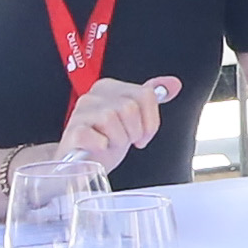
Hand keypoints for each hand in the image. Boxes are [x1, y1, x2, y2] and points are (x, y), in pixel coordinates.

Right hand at [58, 74, 180, 169]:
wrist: (83, 164)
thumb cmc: (107, 141)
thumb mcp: (134, 118)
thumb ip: (151, 98)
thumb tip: (174, 84)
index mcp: (110, 87)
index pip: (146, 94)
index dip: (150, 120)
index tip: (143, 134)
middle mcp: (93, 95)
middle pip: (130, 107)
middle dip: (134, 131)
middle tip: (125, 140)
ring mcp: (80, 113)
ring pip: (111, 118)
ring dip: (118, 139)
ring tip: (111, 144)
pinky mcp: (72, 132)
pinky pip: (92, 135)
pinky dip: (100, 145)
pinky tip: (99, 148)